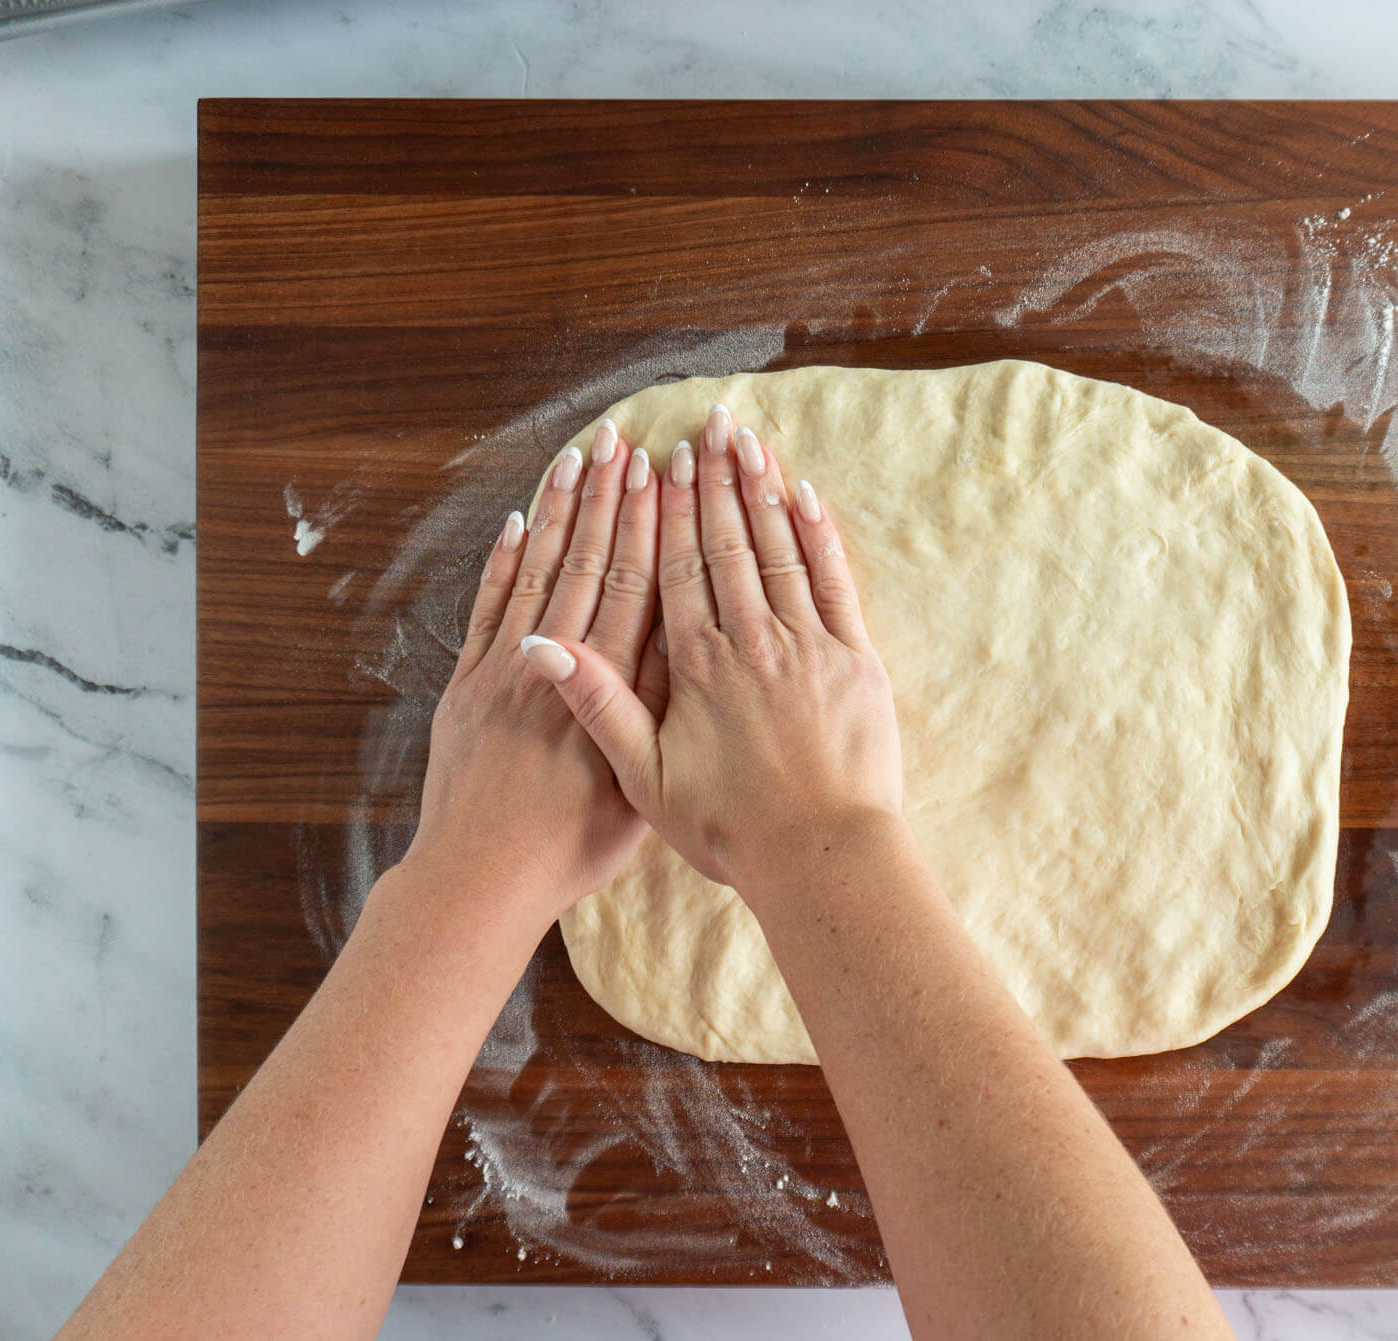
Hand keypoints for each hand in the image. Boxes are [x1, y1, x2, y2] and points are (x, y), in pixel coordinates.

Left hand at [407, 420, 659, 925]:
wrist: (479, 880)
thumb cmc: (570, 849)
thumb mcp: (637, 787)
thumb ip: (654, 713)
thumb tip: (684, 644)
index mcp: (606, 690)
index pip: (635, 589)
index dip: (649, 526)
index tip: (663, 474)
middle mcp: (556, 666)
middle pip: (589, 564)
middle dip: (609, 498)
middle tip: (626, 440)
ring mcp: (505, 671)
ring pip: (540, 573)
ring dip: (561, 510)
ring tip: (580, 456)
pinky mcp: (467, 686)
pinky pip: (489, 608)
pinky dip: (505, 561)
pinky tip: (521, 520)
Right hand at [517, 404, 903, 893]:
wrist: (821, 858)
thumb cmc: (731, 830)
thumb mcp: (646, 779)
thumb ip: (599, 705)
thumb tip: (541, 647)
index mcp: (699, 667)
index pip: (677, 570)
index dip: (670, 512)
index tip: (663, 463)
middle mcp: (753, 643)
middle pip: (729, 546)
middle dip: (716, 482)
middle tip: (708, 426)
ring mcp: (810, 647)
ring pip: (781, 551)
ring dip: (764, 492)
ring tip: (750, 442)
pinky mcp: (857, 662)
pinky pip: (836, 583)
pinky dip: (820, 537)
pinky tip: (806, 497)